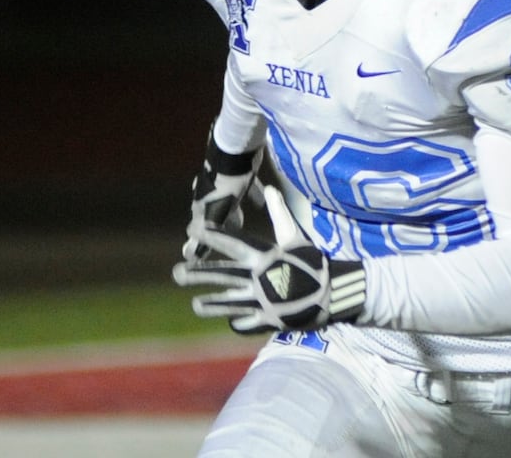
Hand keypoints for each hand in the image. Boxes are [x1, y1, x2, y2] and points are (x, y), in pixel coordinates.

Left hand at [172, 185, 365, 334]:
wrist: (333, 293)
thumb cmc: (313, 261)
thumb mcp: (297, 236)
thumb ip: (280, 214)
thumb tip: (270, 189)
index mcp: (266, 255)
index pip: (234, 242)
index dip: (213, 235)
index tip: (194, 229)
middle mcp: (261, 278)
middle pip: (223, 275)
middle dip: (198, 273)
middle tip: (177, 272)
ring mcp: (263, 301)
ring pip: (228, 303)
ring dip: (210, 304)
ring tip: (196, 303)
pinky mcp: (268, 319)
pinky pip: (244, 322)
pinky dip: (237, 320)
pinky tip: (230, 318)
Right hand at [182, 126, 263, 261]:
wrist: (237, 150)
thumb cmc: (227, 183)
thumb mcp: (217, 209)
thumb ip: (207, 230)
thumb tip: (188, 253)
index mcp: (202, 204)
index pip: (200, 226)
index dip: (201, 239)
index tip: (197, 252)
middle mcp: (210, 194)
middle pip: (214, 215)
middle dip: (220, 226)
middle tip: (226, 238)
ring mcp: (225, 184)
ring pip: (229, 203)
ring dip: (234, 213)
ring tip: (241, 223)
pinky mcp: (239, 175)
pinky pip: (246, 190)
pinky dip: (253, 197)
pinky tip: (263, 202)